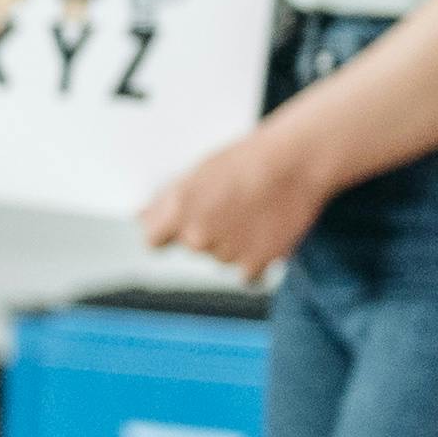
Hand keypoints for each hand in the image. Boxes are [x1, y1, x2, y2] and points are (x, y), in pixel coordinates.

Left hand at [134, 123, 337, 280]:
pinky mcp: (255, 264)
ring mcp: (225, 253)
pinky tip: (266, 235)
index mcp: (177, 211)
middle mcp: (196, 237)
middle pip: (192, 248)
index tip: (181, 225)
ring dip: (234, 245)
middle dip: (207, 233)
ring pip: (221, 258)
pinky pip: (247, 275)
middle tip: (233, 207)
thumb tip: (141, 217)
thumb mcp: (198, 172)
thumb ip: (166, 200)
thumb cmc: (247, 160)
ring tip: (255, 214)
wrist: (296, 162)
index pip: (154, 240)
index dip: (167, 232)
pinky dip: (256, 261)